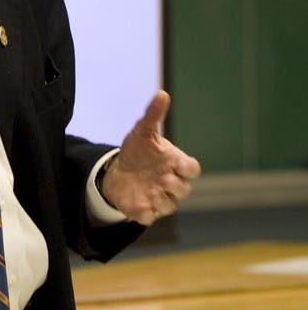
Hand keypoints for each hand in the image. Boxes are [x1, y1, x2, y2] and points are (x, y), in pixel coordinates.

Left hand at [100, 91, 200, 225]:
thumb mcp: (143, 131)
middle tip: (163, 179)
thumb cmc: (138, 150)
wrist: (118, 170)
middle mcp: (170, 182)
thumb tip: (162, 93)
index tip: (176, 162)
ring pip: (169, 205)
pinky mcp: (144, 209)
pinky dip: (146, 213)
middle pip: (184, 189)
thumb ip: (153, 114)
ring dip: (162, 200)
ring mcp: (158, 197)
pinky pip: (149, 216)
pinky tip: (139, 206)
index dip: (187, 167)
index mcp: (174, 163)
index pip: (192, 168)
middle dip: (176, 186)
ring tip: (150, 192)